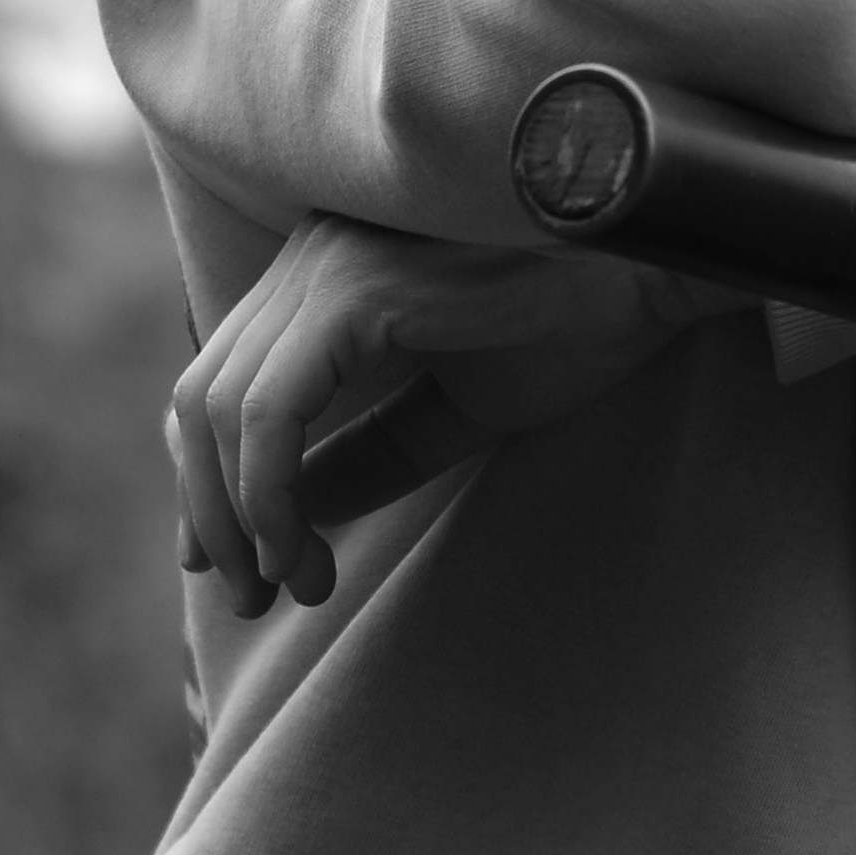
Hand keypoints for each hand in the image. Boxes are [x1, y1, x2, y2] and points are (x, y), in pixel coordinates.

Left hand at [169, 217, 703, 613]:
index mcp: (323, 276)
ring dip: (241, 518)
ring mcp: (324, 267)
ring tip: (297, 583)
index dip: (209, 482)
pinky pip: (271, 411)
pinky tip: (303, 549)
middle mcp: (307, 257)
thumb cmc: (575, 329)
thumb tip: (290, 518)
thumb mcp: (454, 412)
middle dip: (212, 513)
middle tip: (256, 597)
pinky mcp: (352, 294)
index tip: (237, 566)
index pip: (220, 386)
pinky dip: (267, 490)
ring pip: (219, 409)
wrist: (658, 277)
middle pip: (198, 400)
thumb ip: (368, 455)